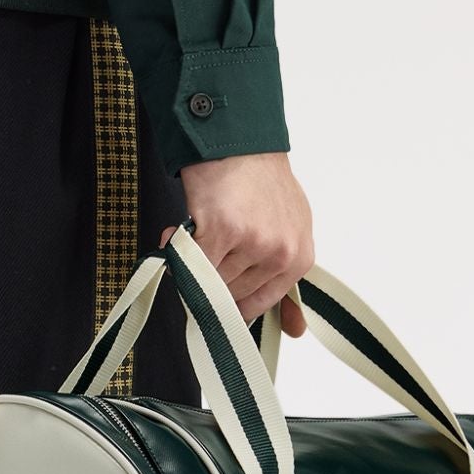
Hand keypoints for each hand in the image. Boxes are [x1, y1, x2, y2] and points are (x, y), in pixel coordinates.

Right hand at [168, 151, 314, 331]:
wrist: (238, 141)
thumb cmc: (260, 183)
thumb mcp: (288, 232)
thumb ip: (287, 284)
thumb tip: (295, 332)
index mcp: (299, 258)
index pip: (256, 306)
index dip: (227, 301)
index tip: (214, 296)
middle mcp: (280, 254)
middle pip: (228, 296)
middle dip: (208, 276)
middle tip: (205, 247)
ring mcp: (253, 243)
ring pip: (208, 282)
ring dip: (191, 262)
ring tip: (196, 233)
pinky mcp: (222, 231)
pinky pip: (189, 264)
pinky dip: (174, 250)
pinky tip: (176, 232)